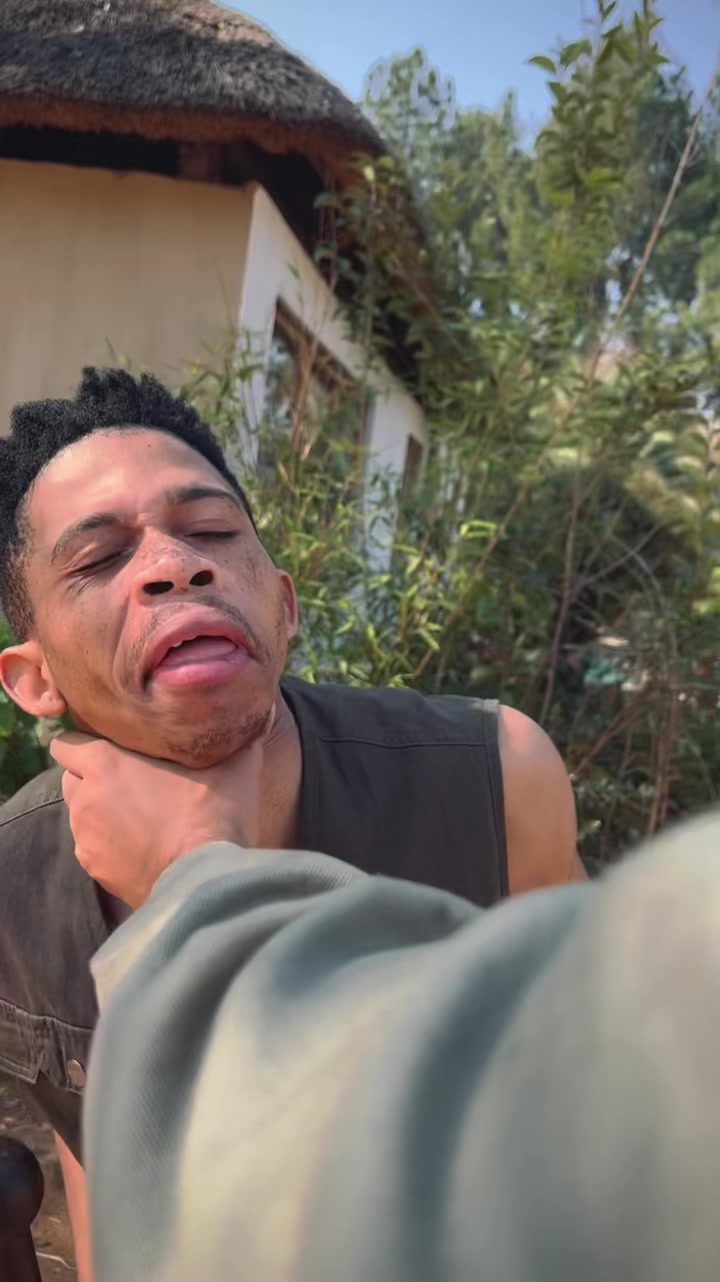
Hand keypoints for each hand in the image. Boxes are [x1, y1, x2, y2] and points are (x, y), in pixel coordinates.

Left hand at [50, 731, 265, 908]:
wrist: (205, 884)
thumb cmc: (214, 816)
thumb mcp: (234, 767)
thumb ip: (236, 737)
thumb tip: (258, 714)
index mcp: (104, 764)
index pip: (65, 742)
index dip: (84, 741)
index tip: (110, 744)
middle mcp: (85, 799)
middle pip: (70, 777)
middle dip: (91, 776)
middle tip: (129, 777)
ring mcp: (85, 838)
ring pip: (80, 814)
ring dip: (100, 810)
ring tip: (138, 814)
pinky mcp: (94, 869)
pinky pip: (92, 846)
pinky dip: (109, 842)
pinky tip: (141, 844)